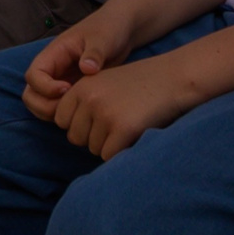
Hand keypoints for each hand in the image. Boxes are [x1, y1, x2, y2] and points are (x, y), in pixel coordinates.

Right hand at [21, 7, 137, 120]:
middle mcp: (52, 70)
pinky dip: (66, 116)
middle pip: (31, 95)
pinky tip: (87, 113)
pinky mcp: (72, 92)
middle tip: (73, 108)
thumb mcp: (102, 38)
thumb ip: (94, 52)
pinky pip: (59, 109)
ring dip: (54, 114)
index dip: (45, 88)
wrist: (121, 32)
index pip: (33, 76)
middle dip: (46, 107)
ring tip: (80, 112)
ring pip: (41, 105)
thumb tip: (87, 69)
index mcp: (54, 54)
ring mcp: (60, 82)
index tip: (68, 89)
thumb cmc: (109, 29)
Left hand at [48, 54, 202, 160]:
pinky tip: (133, 136)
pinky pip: (108, 155)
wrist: (173, 79)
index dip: (78, 125)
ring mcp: (105, 114)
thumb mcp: (104, 83)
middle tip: (116, 125)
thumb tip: (71, 134)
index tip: (97, 121)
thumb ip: (84, 102)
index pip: (61, 120)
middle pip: (74, 137)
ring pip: (92, 148)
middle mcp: (89, 100)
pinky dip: (120, 152)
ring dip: (108, 144)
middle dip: (92, 137)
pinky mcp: (123, 129)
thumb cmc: (140, 85)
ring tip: (127, 126)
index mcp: (81, 87)